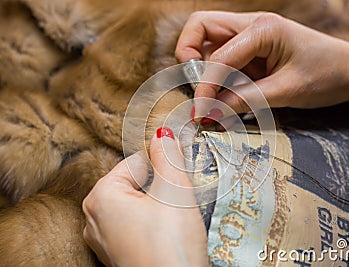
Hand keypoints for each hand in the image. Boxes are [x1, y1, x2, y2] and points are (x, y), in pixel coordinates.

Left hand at [82, 127, 208, 266]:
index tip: (182, 166)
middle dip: (162, 185)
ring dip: (161, 204)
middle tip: (182, 196)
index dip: (163, 163)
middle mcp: (95, 218)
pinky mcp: (120, 254)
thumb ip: (168, 155)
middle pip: (136, 184)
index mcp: (100, 196)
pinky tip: (169, 231)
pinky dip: (155, 222)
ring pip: (138, 205)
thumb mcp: (174, 189)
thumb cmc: (170, 244)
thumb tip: (163, 135)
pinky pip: (138, 225)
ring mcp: (105, 239)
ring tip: (178, 215)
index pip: (137, 162)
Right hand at [176, 11, 348, 120]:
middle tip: (199, 92)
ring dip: (203, 71)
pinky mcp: (250, 50)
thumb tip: (208, 112)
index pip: (216, 56)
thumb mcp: (285, 92)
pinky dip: (216, 77)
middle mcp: (250, 25)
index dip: (204, 86)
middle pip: (199, 29)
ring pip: (206, 44)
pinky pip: (221, 58)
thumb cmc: (327, 75)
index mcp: (262, 29)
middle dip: (189, 60)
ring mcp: (249, 36)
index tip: (200, 112)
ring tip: (214, 99)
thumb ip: (243, 100)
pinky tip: (226, 96)